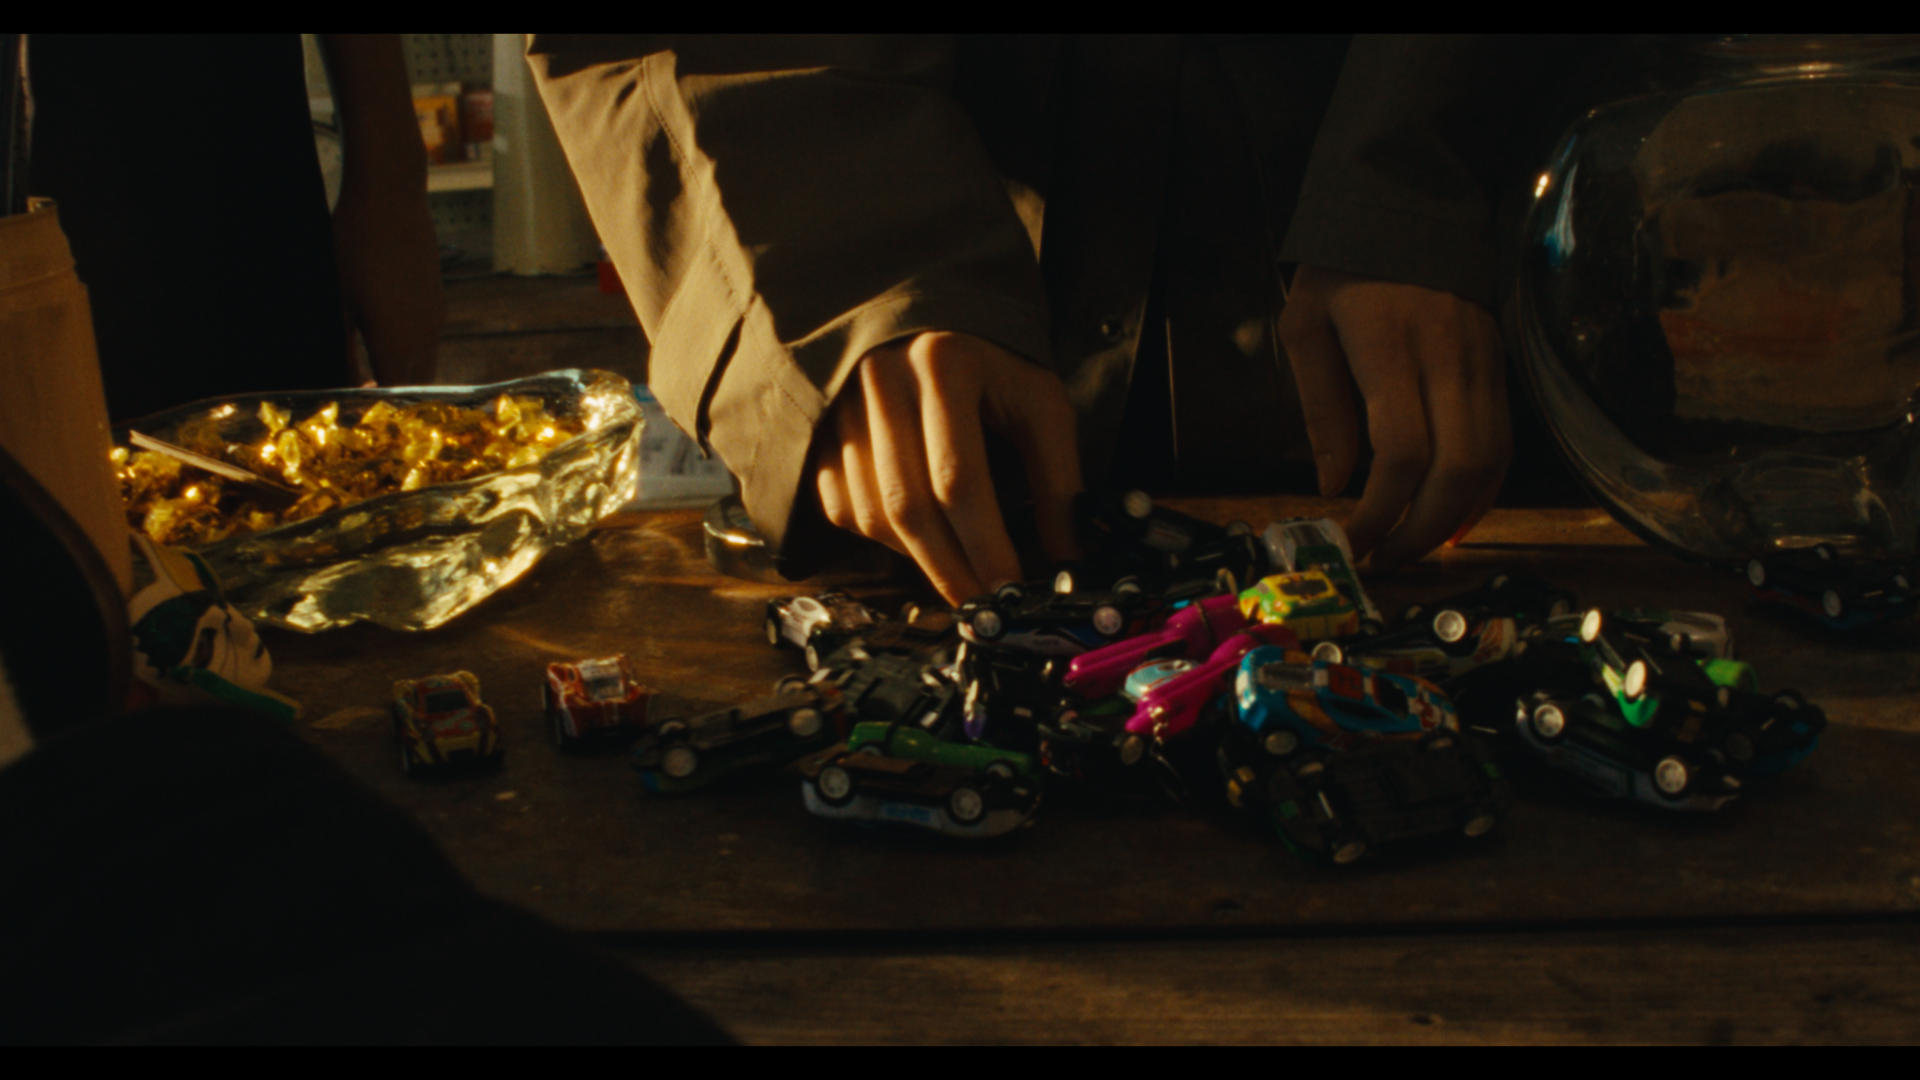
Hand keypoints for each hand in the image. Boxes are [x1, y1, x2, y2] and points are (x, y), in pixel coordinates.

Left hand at [317, 33, 444, 387]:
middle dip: (394, 401)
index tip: (359, 420)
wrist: (391, 193)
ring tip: (371, 377)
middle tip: (365, 407)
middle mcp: (426, 334)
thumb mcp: (336, 300)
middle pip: (416, 386)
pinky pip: (427, 338)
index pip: (396, 397)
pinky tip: (383, 339)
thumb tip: (342, 383)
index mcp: (399, 341)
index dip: (380, 414)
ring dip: (402, 374)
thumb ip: (342, 348)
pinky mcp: (436, 299)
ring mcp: (436, 315)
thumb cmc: (353, 243)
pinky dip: (408, 351)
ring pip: (424, 362)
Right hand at [814, 332, 1081, 604]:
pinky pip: (842, 508)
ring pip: (870, 514)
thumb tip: (1069, 558)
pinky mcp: (819, 431)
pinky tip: (918, 537)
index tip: (1010, 588)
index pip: (957, 477)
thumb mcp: (1038, 401)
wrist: (924, 319)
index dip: (984, 544)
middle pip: (906, 505)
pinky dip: (881, 538)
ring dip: (916, 558)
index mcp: (943, 365)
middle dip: (948, 569)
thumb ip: (1058, 477)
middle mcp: (881, 381)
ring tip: (959, 572)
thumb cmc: (991, 364)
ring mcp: (841, 406)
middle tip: (981, 607)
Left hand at [1277, 265, 1509, 569]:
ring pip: (1491, 462)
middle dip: (1421, 530)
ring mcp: (1484, 362)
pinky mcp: (1501, 365)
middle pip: (1457, 469)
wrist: (1405, 205)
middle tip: (1386, 559)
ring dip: (1455, 518)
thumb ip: (1322, 408)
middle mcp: (1449, 358)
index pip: (1402, 452)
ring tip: (1414, 547)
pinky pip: (1503, 441)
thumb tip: (1333, 485)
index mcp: (1391, 347)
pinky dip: (1483, 489)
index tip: (1354, 542)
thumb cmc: (1340, 268)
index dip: (1381, 511)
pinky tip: (1453, 516)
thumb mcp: (1306, 328)